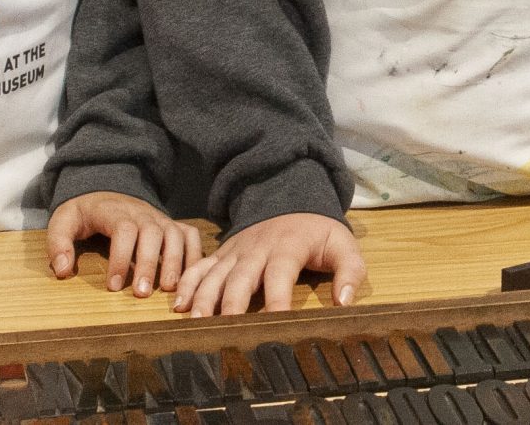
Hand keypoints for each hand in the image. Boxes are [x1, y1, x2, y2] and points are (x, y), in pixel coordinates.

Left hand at [45, 191, 201, 298]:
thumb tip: (63, 271)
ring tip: (170, 289)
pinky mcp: (172, 225)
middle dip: (149, 264)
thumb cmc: (84, 214)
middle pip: (152, 233)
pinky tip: (190, 277)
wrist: (106, 191)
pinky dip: (194, 254)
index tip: (112, 286)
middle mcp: (142, 212)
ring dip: (174, 262)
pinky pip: (190, 236)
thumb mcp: (62, 222)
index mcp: (114, 211)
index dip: (120, 258)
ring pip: (174, 235)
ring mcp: (160, 218)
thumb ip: (58, 244)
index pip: (123, 230)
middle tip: (142, 293)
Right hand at [171, 213, 364, 317]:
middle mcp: (257, 249)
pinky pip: (201, 267)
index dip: (277, 301)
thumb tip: (345, 302)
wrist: (291, 198)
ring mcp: (236, 251)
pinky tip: (179, 306)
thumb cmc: (318, 232)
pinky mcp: (223, 253)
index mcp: (288, 247)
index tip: (275, 325)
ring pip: (216, 274)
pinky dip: (188, 284)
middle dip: (232, 304)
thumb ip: (350, 272)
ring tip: (196, 322)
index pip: (281, 275)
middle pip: (241, 278)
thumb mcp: (342, 245)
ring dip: (204, 297)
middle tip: (223, 330)